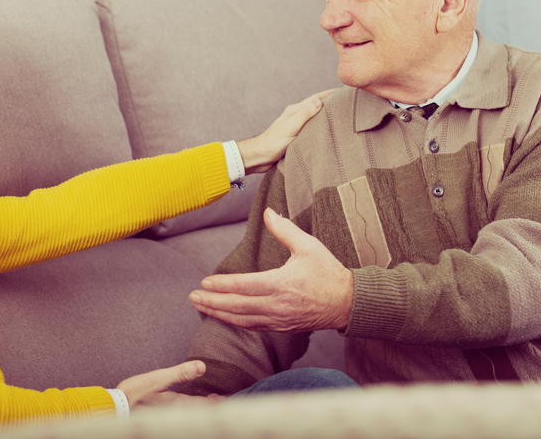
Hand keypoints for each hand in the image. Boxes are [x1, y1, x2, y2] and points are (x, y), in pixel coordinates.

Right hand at [116, 360, 222, 409]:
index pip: (203, 405)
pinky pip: (179, 412)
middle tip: (220, 400)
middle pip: (198, 411)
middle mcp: (175, 412)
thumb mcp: (158, 379)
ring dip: (199, 407)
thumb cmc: (136, 393)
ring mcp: (166, 414)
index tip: (226, 398)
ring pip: (189, 412)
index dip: (216, 403)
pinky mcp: (159, 413)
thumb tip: (202, 366)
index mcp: (178, 404)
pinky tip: (184, 404)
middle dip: (210, 407)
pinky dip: (187, 408)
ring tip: (207, 402)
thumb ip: (180, 373)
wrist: (117, 406)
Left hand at [188, 207, 353, 331]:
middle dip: (212, 303)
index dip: (223, 285)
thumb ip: (285, 230)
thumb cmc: (328, 272)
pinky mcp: (282, 327)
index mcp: (282, 284)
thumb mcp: (308, 246)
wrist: (348, 302)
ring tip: (200, 307)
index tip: (205, 282)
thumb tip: (268, 213)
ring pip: (242, 320)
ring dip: (219, 314)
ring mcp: (279, 319)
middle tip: (192, 297)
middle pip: (237, 306)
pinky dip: (235, 322)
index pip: (244, 286)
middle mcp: (277, 305)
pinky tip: (223, 317)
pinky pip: (253, 326)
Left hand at [237, 89, 336, 172]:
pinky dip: (321, 125)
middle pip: (317, 106)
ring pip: (315, 116)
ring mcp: (296, 125)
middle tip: (347, 102)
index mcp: (295, 110)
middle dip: (331, 102)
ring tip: (341, 114)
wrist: (260, 157)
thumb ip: (304, 114)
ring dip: (326, 114)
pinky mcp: (296, 135)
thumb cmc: (273, 142)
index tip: (345, 90)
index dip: (330, 94)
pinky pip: (312, 127)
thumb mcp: (291, 127)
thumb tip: (319, 101)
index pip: (316, 98)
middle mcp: (296, 115)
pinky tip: (326, 130)